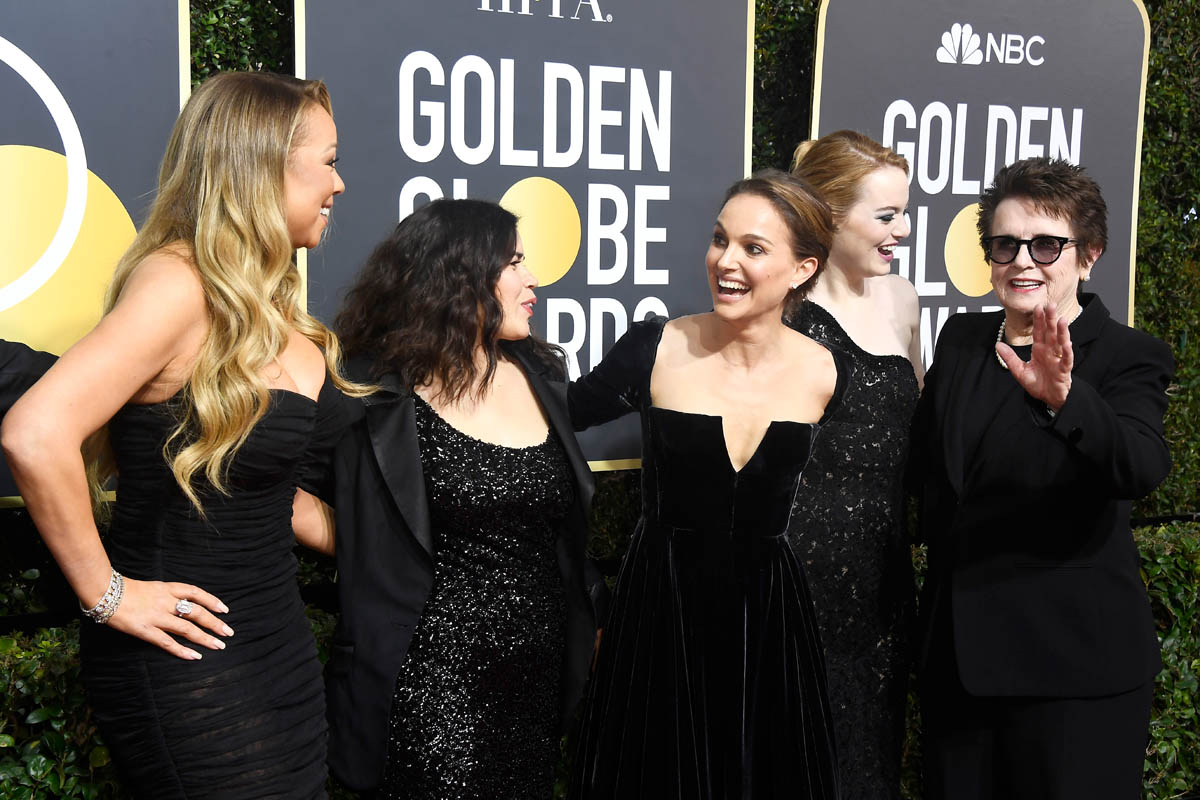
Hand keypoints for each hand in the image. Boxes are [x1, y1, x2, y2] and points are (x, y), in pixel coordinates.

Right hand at [105, 579, 232, 660]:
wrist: (103, 592)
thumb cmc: (124, 590)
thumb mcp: (151, 587)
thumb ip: (166, 595)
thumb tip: (181, 604)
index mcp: (167, 588)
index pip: (196, 593)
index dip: (212, 601)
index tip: (225, 609)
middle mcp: (165, 601)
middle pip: (196, 612)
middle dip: (214, 623)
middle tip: (228, 632)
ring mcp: (156, 616)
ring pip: (187, 628)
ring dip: (205, 638)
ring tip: (219, 645)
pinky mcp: (145, 630)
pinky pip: (167, 642)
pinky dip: (182, 650)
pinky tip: (195, 656)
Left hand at [996, 303, 1072, 410]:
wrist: (1049, 399)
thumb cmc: (1038, 384)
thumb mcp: (1019, 371)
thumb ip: (1010, 358)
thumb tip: (998, 345)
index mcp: (1039, 350)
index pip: (1039, 332)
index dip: (1039, 320)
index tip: (1038, 307)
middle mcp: (1050, 352)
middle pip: (1051, 332)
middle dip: (1051, 319)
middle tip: (1051, 305)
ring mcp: (1058, 359)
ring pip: (1061, 342)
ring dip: (1062, 331)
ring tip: (1062, 319)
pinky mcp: (1063, 370)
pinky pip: (1066, 359)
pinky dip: (1066, 352)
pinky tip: (1067, 343)